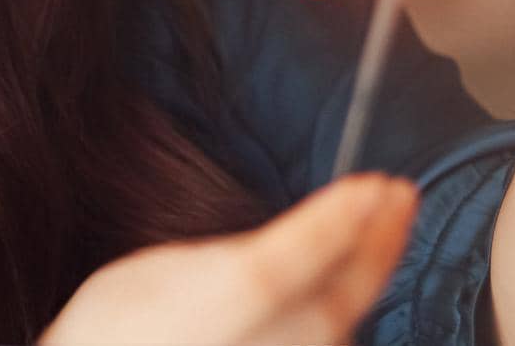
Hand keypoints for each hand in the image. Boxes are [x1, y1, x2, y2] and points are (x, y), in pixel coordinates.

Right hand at [35, 173, 419, 345]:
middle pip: (339, 294)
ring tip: (381, 233)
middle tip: (399, 196)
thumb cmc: (114, 333)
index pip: (294, 258)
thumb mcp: (156, 275)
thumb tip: (291, 251)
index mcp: (223, 305)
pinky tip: (348, 288)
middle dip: (376, 241)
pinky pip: (325, 344)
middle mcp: (264, 345)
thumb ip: (234, 264)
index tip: (374, 185)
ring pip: (340, 324)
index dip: (337, 221)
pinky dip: (340, 314)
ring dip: (364, 275)